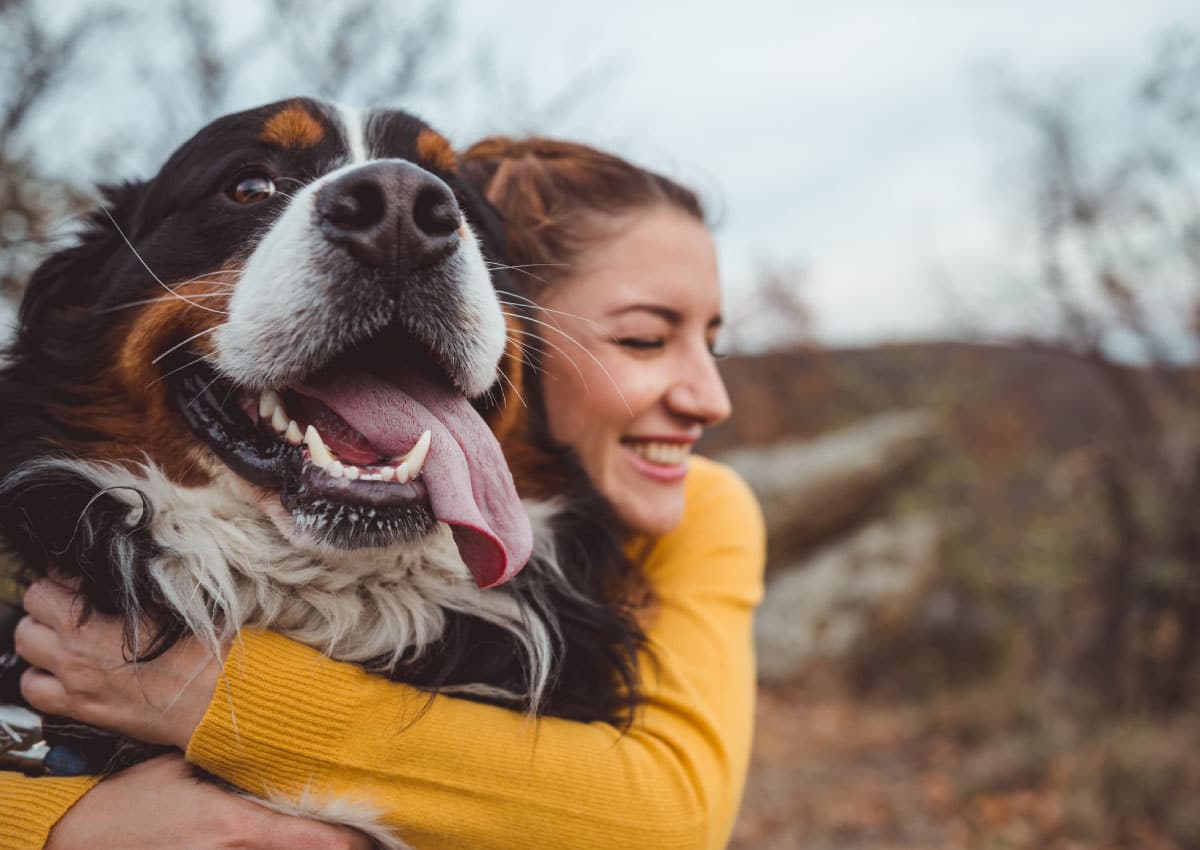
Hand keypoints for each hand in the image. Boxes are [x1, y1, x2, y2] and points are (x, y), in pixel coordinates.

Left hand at [15, 578, 220, 749]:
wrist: (212, 697)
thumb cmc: (199, 646)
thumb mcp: (172, 600)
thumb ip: (133, 585)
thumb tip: (114, 572)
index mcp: (92, 617)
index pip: (52, 580)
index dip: (67, 576)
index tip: (83, 581)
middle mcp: (74, 646)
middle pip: (31, 609)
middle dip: (48, 602)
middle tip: (71, 604)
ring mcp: (73, 679)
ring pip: (25, 646)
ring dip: (40, 636)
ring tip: (64, 635)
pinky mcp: (79, 707)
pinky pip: (33, 690)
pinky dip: (40, 677)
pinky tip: (62, 670)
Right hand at [46, 753, 372, 849]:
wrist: (78, 840)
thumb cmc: (131, 800)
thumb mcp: (184, 767)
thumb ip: (233, 763)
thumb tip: (273, 744)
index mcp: (234, 824)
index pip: (309, 839)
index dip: (348, 840)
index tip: (373, 833)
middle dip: (338, 847)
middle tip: (367, 839)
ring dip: (309, 848)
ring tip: (344, 842)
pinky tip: (295, 843)